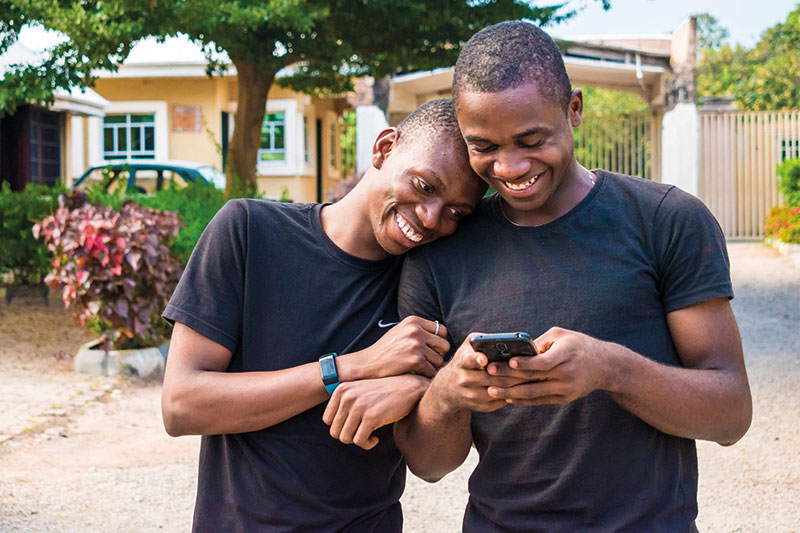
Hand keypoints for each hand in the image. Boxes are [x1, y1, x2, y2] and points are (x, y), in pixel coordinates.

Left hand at [322, 374, 429, 449]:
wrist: (409, 388)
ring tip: (369, 436)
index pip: (327, 420)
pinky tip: (375, 438)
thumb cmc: (384, 393)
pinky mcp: (371, 416)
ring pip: (345, 438)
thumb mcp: (359, 392)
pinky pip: (359, 441)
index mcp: (341, 390)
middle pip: (335, 431)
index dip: (341, 428)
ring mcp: (359, 406)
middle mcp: (347, 396)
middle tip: (363, 433)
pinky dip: (367, 444)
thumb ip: (344, 405)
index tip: (355, 426)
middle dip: (349, 436)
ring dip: (358, 441)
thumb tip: (333, 431)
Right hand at [339, 316, 448, 379]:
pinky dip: (427, 376)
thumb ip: (420, 331)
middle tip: (428, 362)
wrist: (368, 364)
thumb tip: (444, 339)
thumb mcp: (401, 332)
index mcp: (413, 321)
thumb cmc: (386, 350)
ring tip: (420, 369)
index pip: (442, 331)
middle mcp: (415, 330)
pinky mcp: (415, 360)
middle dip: (438, 355)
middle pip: (444, 345)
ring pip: (439, 360)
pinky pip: (432, 371)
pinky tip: (416, 374)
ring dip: (433, 367)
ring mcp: (415, 345)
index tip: (431, 351)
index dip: (439, 343)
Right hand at [432, 335, 528, 412]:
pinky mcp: (481, 407)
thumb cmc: (465, 361)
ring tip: (532, 376)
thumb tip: (507, 339)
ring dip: (517, 384)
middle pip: (492, 377)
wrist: (449, 388)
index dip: (476, 359)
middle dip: (512, 372)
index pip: (468, 360)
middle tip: (530, 366)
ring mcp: (473, 395)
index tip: (484, 359)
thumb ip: (482, 340)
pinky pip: (502, 400)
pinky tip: (525, 386)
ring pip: (500, 390)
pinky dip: (514, 394)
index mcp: (462, 362)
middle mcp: (465, 380)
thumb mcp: (467, 347)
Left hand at [485, 327, 610, 405]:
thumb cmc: (578, 345)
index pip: (544, 362)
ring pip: (533, 393)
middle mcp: (567, 374)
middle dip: (508, 376)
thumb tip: (517, 351)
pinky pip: (539, 401)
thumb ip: (540, 342)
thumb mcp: (562, 335)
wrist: (604, 367)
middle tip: (489, 373)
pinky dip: (522, 400)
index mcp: (567, 354)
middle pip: (533, 378)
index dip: (526, 363)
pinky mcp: (563, 399)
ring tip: (491, 390)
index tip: (509, 362)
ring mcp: (565, 389)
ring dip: (510, 393)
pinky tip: (507, 398)